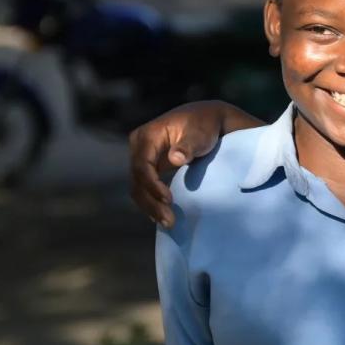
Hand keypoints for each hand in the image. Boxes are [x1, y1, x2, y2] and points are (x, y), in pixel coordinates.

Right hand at [128, 102, 228, 227]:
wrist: (208, 121)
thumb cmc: (205, 126)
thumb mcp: (200, 133)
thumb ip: (189, 145)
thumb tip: (175, 158)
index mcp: (147, 135)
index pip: (142, 165)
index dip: (152, 185)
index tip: (169, 200)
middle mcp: (139, 147)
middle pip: (137, 179)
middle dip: (151, 202)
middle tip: (169, 221)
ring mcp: (142, 158)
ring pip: (138, 187)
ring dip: (150, 207)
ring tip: (168, 223)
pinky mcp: (149, 169)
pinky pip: (145, 188)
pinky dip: (152, 203)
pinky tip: (162, 217)